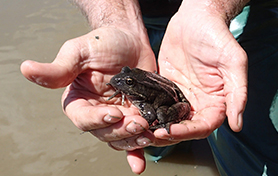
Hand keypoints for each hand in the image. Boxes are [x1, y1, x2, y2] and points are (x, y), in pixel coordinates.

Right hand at [20, 27, 156, 172]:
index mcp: (79, 100)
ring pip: (119, 139)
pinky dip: (136, 151)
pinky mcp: (134, 116)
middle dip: (120, 132)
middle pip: (103, 133)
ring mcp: (117, 116)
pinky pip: (134, 138)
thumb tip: (27, 69)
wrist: (130, 40)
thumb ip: (60, 68)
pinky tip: (139, 163)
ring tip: (148, 134)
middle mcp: (97, 112)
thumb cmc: (103, 43)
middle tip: (138, 122)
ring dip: (132, 141)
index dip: (96, 120)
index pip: (82, 118)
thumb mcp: (80, 52)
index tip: (113, 113)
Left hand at [123, 0, 247, 172]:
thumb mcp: (233, 62)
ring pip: (168, 119)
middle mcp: (197, 101)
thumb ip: (238, 93)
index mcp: (215, 101)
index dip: (188, 132)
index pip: (203, 126)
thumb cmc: (217, 37)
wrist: (195, 19)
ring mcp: (179, 95)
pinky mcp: (165, 87)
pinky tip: (137, 114)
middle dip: (168, 133)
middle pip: (184, 127)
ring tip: (140, 128)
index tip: (171, 131)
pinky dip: (148, 111)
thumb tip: (237, 124)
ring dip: (156, 126)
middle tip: (151, 134)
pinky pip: (157, 103)